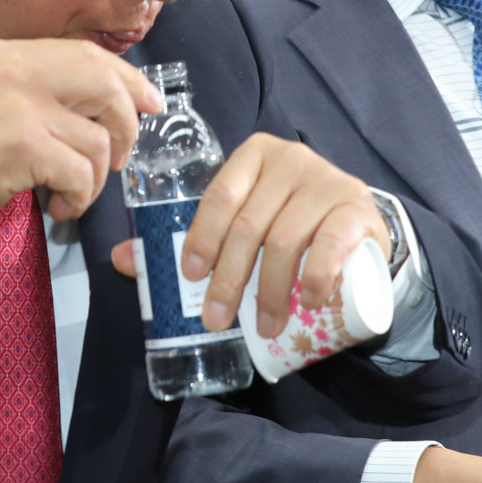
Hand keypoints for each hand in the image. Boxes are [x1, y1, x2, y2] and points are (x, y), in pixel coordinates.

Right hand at [0, 38, 161, 230]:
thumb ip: (36, 89)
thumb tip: (101, 103)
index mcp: (9, 54)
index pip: (88, 55)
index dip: (128, 80)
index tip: (148, 103)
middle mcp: (16, 71)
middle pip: (106, 87)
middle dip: (127, 127)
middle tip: (120, 159)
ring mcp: (19, 107)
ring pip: (98, 140)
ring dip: (96, 178)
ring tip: (72, 193)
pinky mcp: (21, 147)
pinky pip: (81, 172)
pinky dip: (79, 197)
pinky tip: (57, 206)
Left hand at [110, 134, 386, 336]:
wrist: (359, 223)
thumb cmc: (291, 220)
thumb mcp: (244, 220)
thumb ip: (192, 236)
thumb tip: (122, 259)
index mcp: (254, 156)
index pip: (220, 195)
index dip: (203, 237)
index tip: (191, 276)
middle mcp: (291, 159)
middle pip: (250, 224)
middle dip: (230, 278)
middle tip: (218, 319)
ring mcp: (327, 180)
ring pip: (287, 239)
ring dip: (271, 290)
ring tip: (264, 326)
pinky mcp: (356, 205)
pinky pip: (332, 240)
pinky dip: (317, 273)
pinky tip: (308, 299)